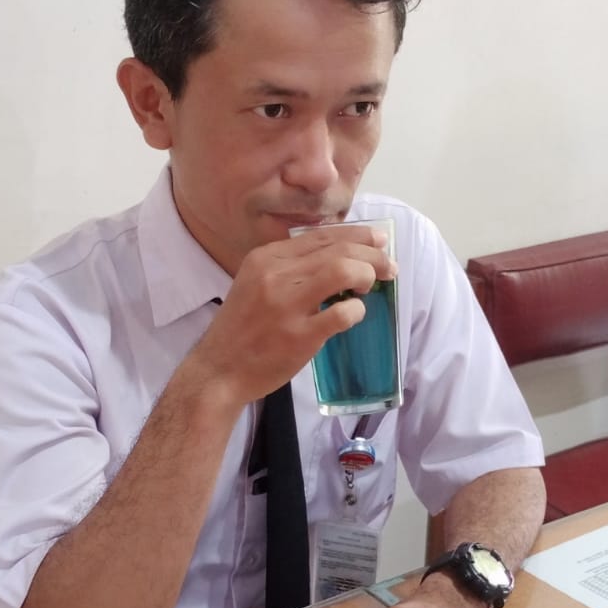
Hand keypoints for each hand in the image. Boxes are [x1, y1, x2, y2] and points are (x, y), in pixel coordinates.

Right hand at [182, 226, 394, 406]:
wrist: (218, 371)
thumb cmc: (242, 330)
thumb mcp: (255, 284)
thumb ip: (288, 269)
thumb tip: (339, 258)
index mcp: (265, 258)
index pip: (320, 235)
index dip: (356, 236)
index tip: (378, 242)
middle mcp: (274, 275)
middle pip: (337, 250)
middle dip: (372, 255)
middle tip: (389, 267)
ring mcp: (286, 305)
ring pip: (342, 271)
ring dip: (367, 274)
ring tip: (373, 285)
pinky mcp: (298, 336)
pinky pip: (341, 313)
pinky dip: (356, 311)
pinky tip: (356, 314)